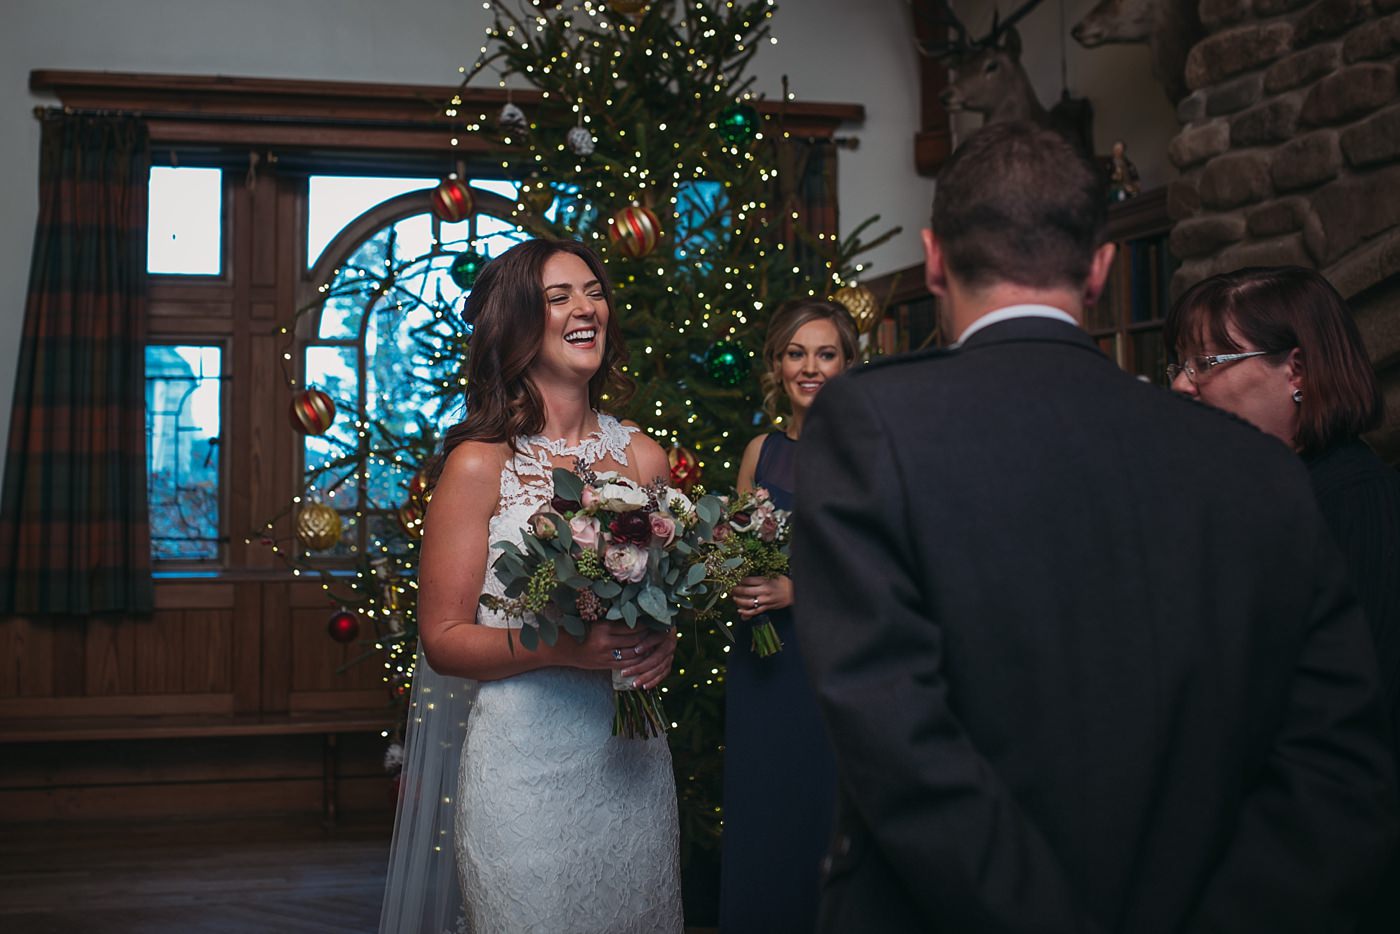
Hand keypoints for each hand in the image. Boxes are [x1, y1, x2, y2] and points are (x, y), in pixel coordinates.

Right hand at [554, 622, 674, 688]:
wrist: (559, 648)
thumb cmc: (576, 629)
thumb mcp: (592, 620)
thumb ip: (611, 619)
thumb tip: (634, 612)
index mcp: (603, 626)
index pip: (632, 625)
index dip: (646, 623)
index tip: (655, 618)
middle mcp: (605, 642)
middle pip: (635, 638)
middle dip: (649, 634)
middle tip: (660, 629)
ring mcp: (605, 656)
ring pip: (634, 653)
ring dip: (646, 648)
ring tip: (655, 641)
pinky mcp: (604, 665)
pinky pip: (627, 664)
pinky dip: (638, 660)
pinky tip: (644, 655)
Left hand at [619, 627, 678, 690]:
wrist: (661, 628)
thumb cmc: (647, 624)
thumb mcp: (644, 623)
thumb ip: (638, 626)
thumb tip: (625, 625)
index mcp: (665, 631)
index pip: (657, 637)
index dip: (647, 644)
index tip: (635, 650)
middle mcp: (670, 644)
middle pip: (657, 657)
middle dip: (640, 666)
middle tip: (624, 673)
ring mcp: (671, 655)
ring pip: (660, 668)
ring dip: (646, 677)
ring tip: (633, 684)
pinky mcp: (669, 663)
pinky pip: (663, 674)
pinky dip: (654, 681)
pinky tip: (644, 687)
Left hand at [732, 575, 793, 619]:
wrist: (794, 592)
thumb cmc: (783, 583)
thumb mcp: (773, 575)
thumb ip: (761, 577)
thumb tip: (748, 578)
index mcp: (765, 581)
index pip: (748, 580)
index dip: (740, 580)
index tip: (736, 580)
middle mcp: (764, 591)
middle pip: (745, 591)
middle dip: (736, 590)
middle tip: (732, 589)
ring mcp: (765, 601)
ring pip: (748, 602)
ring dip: (739, 601)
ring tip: (734, 598)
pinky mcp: (766, 608)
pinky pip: (754, 611)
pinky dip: (746, 612)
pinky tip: (740, 611)